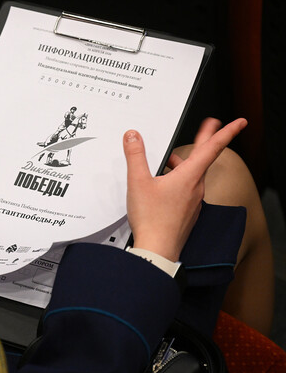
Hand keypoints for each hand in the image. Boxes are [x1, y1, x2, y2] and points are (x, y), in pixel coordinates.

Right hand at [123, 118, 247, 260]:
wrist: (157, 250)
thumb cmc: (152, 220)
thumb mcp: (138, 182)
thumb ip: (135, 156)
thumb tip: (133, 136)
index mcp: (189, 176)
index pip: (212, 148)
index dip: (226, 132)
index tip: (238, 122)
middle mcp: (196, 188)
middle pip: (202, 159)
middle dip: (204, 141)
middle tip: (210, 127)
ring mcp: (193, 201)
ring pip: (192, 175)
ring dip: (183, 165)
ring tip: (167, 162)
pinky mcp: (188, 212)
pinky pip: (186, 190)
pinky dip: (178, 181)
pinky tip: (162, 187)